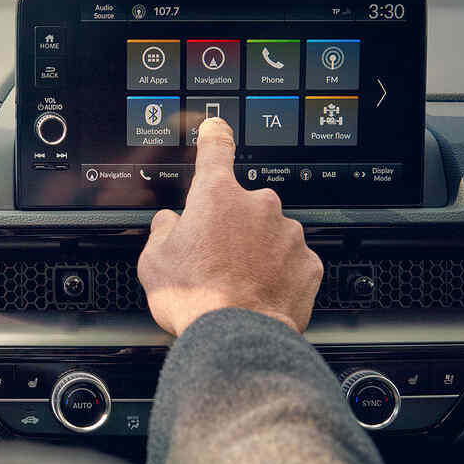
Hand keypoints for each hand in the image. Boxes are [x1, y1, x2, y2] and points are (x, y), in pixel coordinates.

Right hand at [137, 117, 322, 336]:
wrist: (236, 336)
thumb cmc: (194, 297)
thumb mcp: (155, 261)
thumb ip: (163, 231)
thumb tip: (170, 223)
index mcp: (217, 197)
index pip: (216, 151)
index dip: (215, 135)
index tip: (218, 127)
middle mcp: (258, 206)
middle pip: (243, 206)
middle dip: (231, 226)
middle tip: (215, 259)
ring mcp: (288, 234)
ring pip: (270, 234)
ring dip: (256, 250)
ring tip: (236, 283)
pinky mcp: (308, 263)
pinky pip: (291, 261)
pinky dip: (278, 272)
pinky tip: (260, 293)